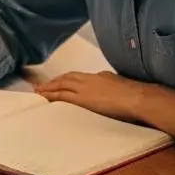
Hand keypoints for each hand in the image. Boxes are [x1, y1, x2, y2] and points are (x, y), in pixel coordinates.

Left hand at [34, 70, 174, 135]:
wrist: (136, 97)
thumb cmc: (133, 93)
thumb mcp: (118, 84)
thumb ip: (108, 82)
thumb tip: (104, 82)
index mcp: (98, 76)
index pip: (77, 76)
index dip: (65, 79)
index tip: (57, 81)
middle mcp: (88, 79)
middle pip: (65, 78)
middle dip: (53, 82)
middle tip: (41, 86)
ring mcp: (84, 88)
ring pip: (60, 85)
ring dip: (48, 88)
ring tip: (38, 92)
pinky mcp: (82, 99)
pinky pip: (62, 96)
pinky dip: (52, 96)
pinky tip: (44, 98)